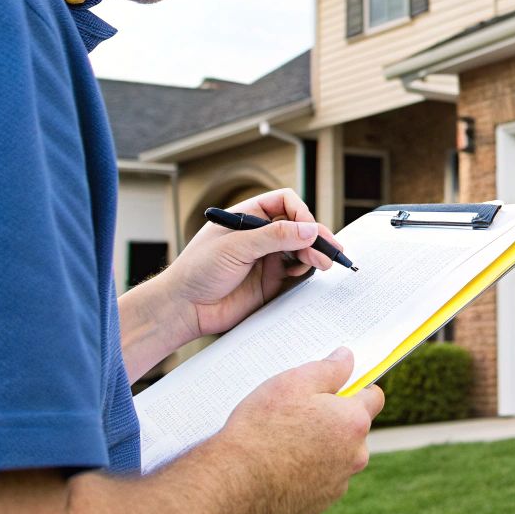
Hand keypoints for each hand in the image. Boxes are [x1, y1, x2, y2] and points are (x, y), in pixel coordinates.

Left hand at [158, 188, 347, 339]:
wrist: (183, 309)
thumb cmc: (197, 270)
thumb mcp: (236, 246)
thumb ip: (275, 237)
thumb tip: (310, 229)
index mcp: (248, 217)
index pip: (284, 203)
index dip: (300, 213)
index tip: (307, 229)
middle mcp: (260, 236)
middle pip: (298, 227)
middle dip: (315, 236)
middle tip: (331, 251)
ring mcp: (266, 259)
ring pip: (301, 250)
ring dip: (315, 255)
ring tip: (324, 264)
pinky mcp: (270, 282)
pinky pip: (296, 273)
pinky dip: (306, 272)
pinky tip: (307, 274)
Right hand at [210, 347, 385, 513]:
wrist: (234, 484)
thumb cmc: (262, 430)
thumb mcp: (293, 383)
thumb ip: (328, 369)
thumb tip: (347, 358)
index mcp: (353, 422)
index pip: (374, 398)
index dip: (355, 388)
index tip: (337, 387)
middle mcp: (354, 455)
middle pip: (354, 429)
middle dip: (333, 420)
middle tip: (299, 414)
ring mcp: (338, 483)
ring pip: (337, 457)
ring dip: (320, 448)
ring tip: (285, 441)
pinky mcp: (319, 503)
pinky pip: (320, 480)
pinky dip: (307, 472)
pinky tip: (280, 465)